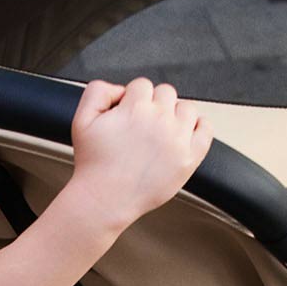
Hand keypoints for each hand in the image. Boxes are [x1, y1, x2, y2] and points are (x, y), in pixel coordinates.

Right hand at [67, 78, 212, 233]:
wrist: (104, 200)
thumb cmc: (92, 165)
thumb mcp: (81, 121)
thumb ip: (97, 92)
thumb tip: (120, 88)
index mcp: (135, 108)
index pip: (142, 85)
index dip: (132, 99)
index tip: (126, 116)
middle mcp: (160, 119)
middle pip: (166, 93)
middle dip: (153, 106)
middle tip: (140, 128)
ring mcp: (178, 138)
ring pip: (187, 107)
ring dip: (174, 115)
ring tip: (158, 134)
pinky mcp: (189, 157)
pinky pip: (206, 129)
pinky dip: (198, 128)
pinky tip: (181, 136)